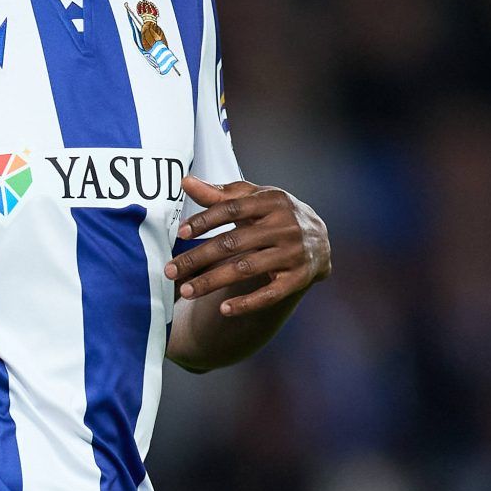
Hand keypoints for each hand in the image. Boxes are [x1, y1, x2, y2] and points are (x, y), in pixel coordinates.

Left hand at [165, 175, 330, 316]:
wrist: (320, 239)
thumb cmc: (275, 215)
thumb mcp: (253, 199)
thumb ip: (220, 194)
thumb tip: (185, 181)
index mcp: (271, 201)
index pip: (232, 209)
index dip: (205, 220)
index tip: (180, 233)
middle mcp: (284, 226)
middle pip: (233, 242)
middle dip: (198, 257)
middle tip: (170, 271)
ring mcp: (293, 253)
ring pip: (246, 269)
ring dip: (213, 281)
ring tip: (186, 292)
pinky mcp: (298, 278)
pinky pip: (270, 294)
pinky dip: (247, 303)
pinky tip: (223, 309)